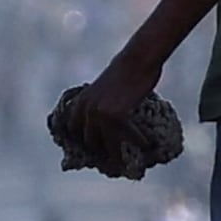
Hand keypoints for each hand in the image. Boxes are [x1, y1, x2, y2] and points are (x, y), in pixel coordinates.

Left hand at [52, 60, 174, 180]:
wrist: (137, 59)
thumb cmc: (126, 70)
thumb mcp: (102, 87)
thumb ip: (98, 103)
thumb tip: (104, 122)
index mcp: (80, 100)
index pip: (73, 130)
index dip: (82, 141)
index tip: (94, 149)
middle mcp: (86, 109)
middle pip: (89, 142)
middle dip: (100, 151)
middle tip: (113, 158)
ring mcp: (99, 114)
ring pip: (104, 146)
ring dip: (115, 155)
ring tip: (125, 161)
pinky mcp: (115, 116)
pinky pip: (125, 138)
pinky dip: (137, 142)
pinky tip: (146, 144)